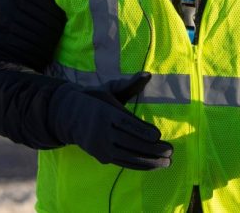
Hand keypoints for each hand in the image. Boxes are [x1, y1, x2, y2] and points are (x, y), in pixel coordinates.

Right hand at [48, 71, 172, 168]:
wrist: (68, 117)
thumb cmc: (95, 100)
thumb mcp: (109, 90)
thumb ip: (130, 85)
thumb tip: (148, 74)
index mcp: (105, 112)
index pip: (126, 124)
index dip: (142, 131)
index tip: (158, 135)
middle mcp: (101, 131)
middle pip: (130, 143)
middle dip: (152, 149)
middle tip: (170, 150)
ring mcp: (101, 147)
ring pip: (128, 156)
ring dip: (149, 161)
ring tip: (168, 162)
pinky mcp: (102, 157)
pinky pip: (124, 163)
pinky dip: (140, 165)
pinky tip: (154, 165)